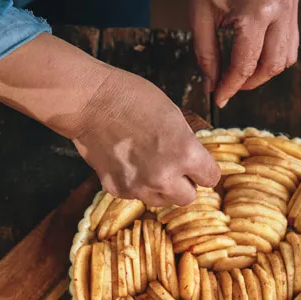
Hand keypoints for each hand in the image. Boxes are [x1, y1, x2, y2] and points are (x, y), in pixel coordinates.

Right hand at [71, 67, 219, 206]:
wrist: (90, 103)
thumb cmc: (132, 98)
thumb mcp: (173, 114)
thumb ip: (186, 143)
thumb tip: (192, 160)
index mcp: (185, 154)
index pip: (211, 178)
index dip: (203, 169)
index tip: (197, 165)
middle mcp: (164, 177)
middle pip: (187, 198)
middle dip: (183, 183)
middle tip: (172, 166)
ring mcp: (138, 186)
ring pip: (161, 201)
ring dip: (160, 187)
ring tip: (147, 164)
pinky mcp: (117, 189)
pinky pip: (135, 195)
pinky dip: (134, 183)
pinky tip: (126, 162)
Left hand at [188, 0, 298, 107]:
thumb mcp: (199, 17)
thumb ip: (207, 55)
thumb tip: (211, 86)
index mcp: (254, 13)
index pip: (244, 65)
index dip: (230, 87)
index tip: (218, 100)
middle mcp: (279, 11)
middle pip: (271, 67)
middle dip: (248, 83)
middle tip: (227, 88)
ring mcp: (290, 7)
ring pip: (286, 58)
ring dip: (263, 72)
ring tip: (239, 74)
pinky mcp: (292, 4)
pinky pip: (291, 43)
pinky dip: (274, 57)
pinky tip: (253, 57)